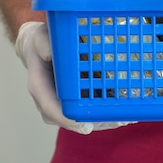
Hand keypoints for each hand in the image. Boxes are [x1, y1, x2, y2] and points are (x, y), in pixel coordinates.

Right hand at [15, 22, 134, 133]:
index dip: (68, 119)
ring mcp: (59, 102)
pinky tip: (121, 113)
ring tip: (123, 120)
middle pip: (69, 119)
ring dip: (101, 121)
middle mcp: (48, 99)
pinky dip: (102, 114)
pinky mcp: (71, 100)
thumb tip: (50, 52)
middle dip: (93, 122)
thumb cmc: (41, 41)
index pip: (50, 108)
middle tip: (115, 122)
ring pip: (79, 119)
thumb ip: (44, 44)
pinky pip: (84, 111)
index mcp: (39, 86)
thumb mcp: (41, 37)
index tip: (85, 126)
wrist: (39, 46)